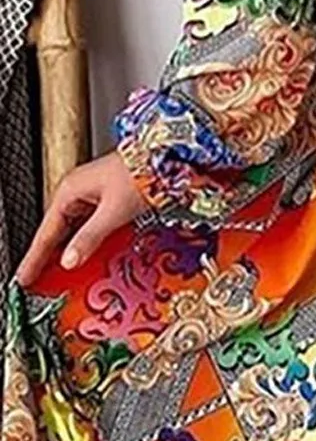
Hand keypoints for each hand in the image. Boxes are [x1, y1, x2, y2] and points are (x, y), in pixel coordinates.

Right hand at [15, 152, 146, 286]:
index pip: (46, 233)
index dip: (34, 259)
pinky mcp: (109, 198)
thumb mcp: (115, 210)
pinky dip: (89, 242)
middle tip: (40, 284)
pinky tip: (92, 256)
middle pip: (58, 233)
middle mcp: (78, 192)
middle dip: (51, 258)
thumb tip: (69, 261)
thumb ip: (90, 237)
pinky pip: (92, 226)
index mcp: (70, 191)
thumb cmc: (142, 172)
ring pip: (76, 231)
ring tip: (63, 276)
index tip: (23, 279)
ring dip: (73, 251)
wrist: (167, 156)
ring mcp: (93, 194)